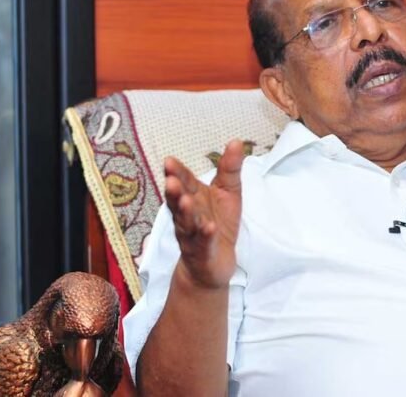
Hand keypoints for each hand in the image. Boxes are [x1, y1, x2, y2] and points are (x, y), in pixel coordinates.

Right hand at [163, 140, 244, 289]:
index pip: (184, 183)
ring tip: (186, 200)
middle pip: (179, 202)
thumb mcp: (228, 193)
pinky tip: (208, 227)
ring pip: (187, 223)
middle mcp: (188, 215)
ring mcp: (193, 235)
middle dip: (175, 192)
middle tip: (171, 180)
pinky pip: (203, 243)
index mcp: (194, 198)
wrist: (212, 264)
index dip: (177, 173)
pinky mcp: (203, 253)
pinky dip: (204, 236)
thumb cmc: (218, 224)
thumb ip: (229, 169)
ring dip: (186, 213)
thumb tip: (236, 141)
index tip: (170, 161)